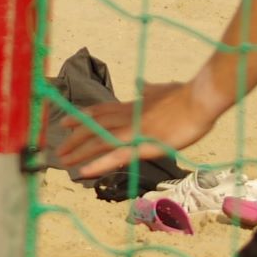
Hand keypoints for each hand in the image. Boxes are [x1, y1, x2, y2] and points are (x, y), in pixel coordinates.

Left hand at [50, 79, 219, 179]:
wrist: (199, 99)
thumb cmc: (186, 95)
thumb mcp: (163, 88)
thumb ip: (150, 90)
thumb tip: (142, 84)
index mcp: (131, 105)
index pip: (101, 111)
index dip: (82, 117)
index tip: (66, 122)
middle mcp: (126, 117)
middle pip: (94, 126)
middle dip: (75, 137)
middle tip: (57, 146)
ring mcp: (133, 130)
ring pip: (99, 141)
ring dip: (79, 151)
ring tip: (62, 160)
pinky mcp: (143, 144)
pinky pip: (115, 156)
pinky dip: (98, 164)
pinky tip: (84, 171)